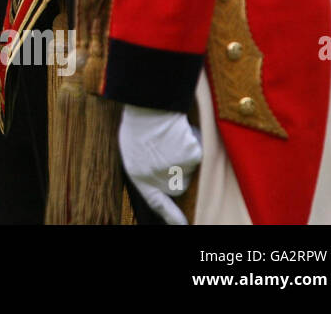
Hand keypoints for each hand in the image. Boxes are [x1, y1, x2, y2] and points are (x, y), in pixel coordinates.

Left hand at [118, 104, 202, 224]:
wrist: (148, 105)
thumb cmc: (139, 125)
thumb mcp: (132, 151)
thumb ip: (145, 168)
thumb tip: (160, 181)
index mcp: (139, 176)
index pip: (157, 203)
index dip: (171, 217)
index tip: (183, 226)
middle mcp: (158, 178)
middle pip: (179, 186)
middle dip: (176, 172)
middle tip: (166, 149)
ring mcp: (176, 169)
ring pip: (190, 170)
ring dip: (183, 156)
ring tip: (169, 137)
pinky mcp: (191, 158)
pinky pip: (198, 154)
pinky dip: (192, 143)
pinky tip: (179, 131)